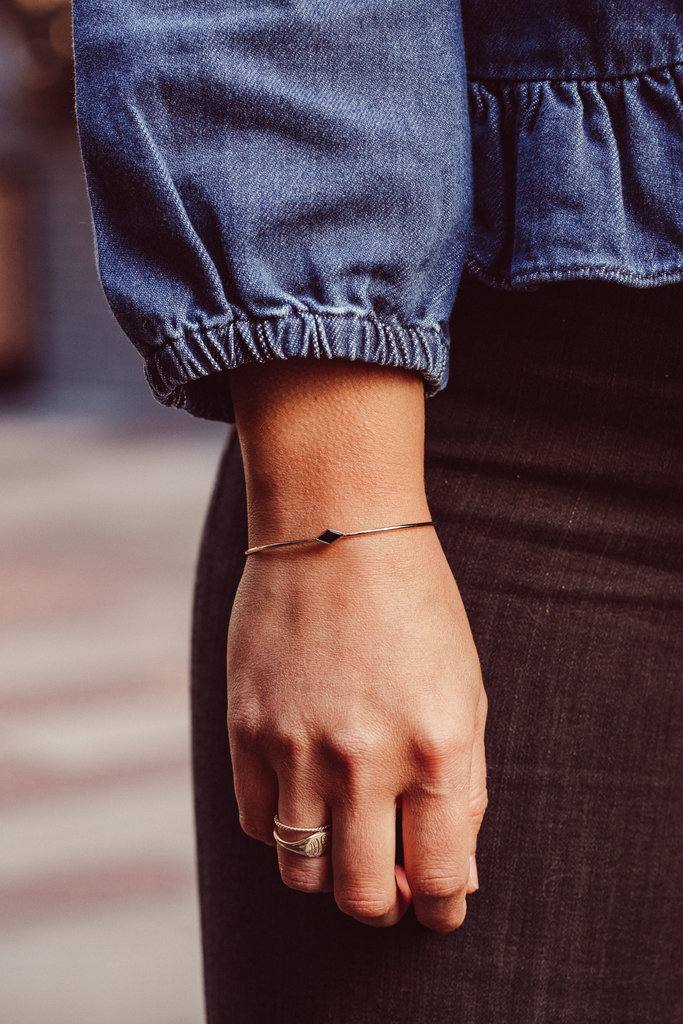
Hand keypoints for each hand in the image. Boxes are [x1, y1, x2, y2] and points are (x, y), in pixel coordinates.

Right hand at [226, 523, 487, 930]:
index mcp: (436, 749)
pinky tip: (304, 796)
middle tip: (391, 883)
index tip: (438, 905)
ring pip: (301, 871)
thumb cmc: (415, 606)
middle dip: (384, 906)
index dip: (443, 908)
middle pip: (363, 896)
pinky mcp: (244, 729)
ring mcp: (295, 747)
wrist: (336, 529)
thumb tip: (457, 876)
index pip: (442, 879)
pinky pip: (255, 822)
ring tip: (345, 836)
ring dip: (329, 872)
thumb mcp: (465, 691)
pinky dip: (282, 828)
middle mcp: (363, 759)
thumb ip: (464, 789)